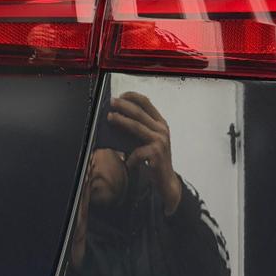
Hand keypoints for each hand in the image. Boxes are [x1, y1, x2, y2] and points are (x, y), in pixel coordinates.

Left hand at [108, 92, 181, 214]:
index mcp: (160, 123)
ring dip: (121, 120)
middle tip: (111, 102)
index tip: (120, 95)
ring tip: (110, 117)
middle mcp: (162, 129)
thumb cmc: (153, 158)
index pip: (147, 103)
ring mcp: (160, 141)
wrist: (166, 180)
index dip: (132, 96)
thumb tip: (116, 117)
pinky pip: (136, 152)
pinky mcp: (156, 154)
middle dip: (123, 105)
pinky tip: (128, 164)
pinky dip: (130, 158)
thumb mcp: (148, 140)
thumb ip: (138, 128)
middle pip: (139, 112)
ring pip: (136, 126)